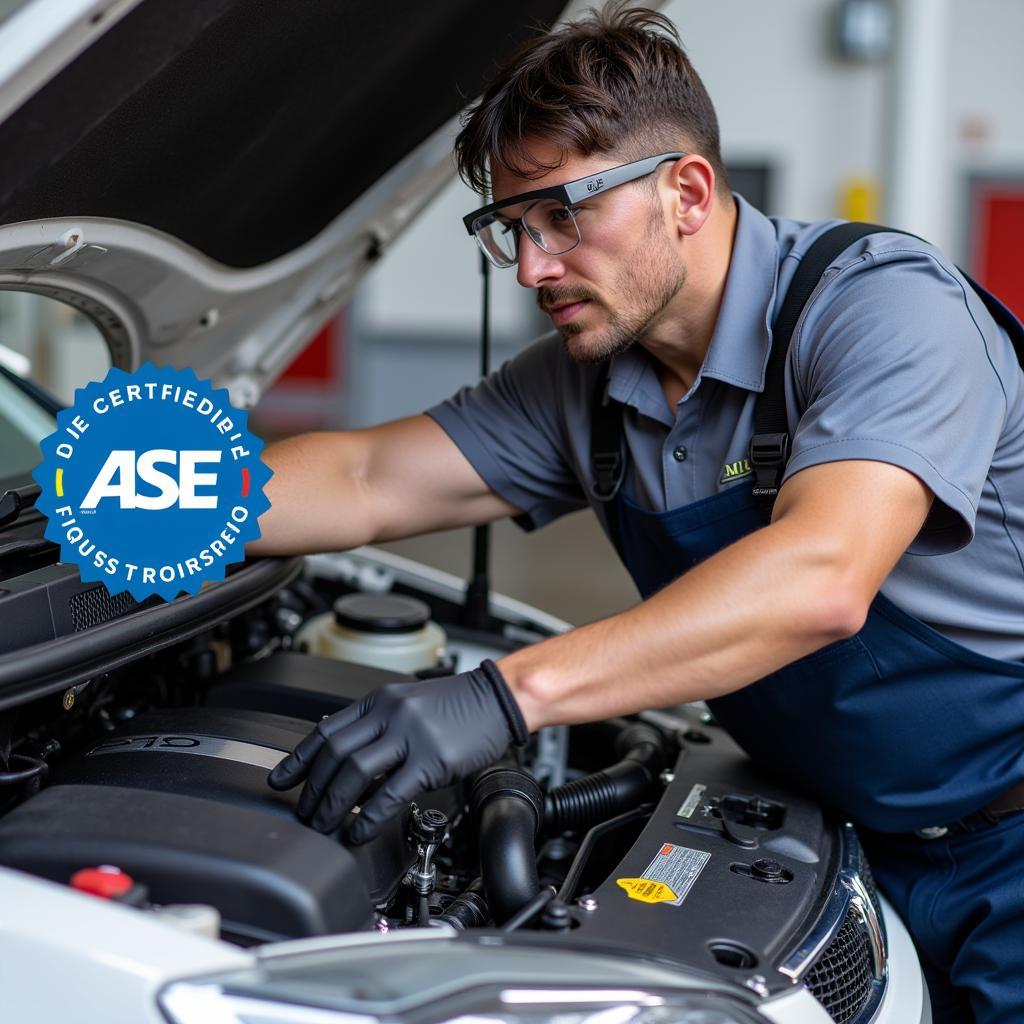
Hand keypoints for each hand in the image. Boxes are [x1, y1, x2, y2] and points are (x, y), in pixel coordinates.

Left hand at [267, 659, 528, 842]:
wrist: (498, 699)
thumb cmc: (457, 705)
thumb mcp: (408, 704)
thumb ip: (376, 726)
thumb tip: (344, 761)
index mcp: (380, 700)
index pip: (326, 730)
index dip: (298, 759)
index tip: (280, 780)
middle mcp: (390, 714)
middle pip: (334, 754)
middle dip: (312, 789)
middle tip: (304, 812)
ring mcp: (411, 735)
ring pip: (354, 772)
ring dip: (332, 805)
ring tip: (324, 825)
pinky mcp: (431, 759)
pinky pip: (389, 793)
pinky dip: (368, 817)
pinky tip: (360, 831)